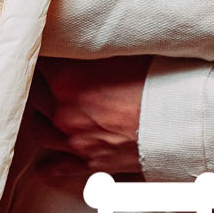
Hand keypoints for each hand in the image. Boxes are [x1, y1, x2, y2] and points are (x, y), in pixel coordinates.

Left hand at [33, 56, 148, 172]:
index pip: (42, 63)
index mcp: (67, 80)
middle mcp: (64, 112)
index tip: (48, 52)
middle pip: (36, 95)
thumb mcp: (121, 55)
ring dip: (41, 119)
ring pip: (41, 131)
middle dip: (39, 85)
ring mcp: (75, 140)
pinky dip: (49, 164)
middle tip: (43, 78)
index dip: (45, 56)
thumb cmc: (156, 84)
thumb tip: (84, 45)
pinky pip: (59, 167)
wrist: (178, 123)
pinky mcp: (90, 163)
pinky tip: (43, 163)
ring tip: (42, 111)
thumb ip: (93, 54)